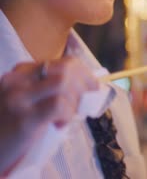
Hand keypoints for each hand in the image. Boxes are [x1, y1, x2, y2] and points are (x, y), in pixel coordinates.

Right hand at [0, 57, 98, 173]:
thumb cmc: (11, 127)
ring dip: (75, 101)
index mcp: (21, 73)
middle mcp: (18, 80)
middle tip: (84, 104)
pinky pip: (58, 104)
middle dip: (84, 86)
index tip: (93, 88)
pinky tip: (59, 124)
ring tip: (67, 116)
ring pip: (63, 82)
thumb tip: (87, 90)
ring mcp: (19, 97)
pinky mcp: (23, 118)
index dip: (85, 75)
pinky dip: (67, 114)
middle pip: (66, 68)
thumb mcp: (28, 100)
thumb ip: (49, 90)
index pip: (64, 62)